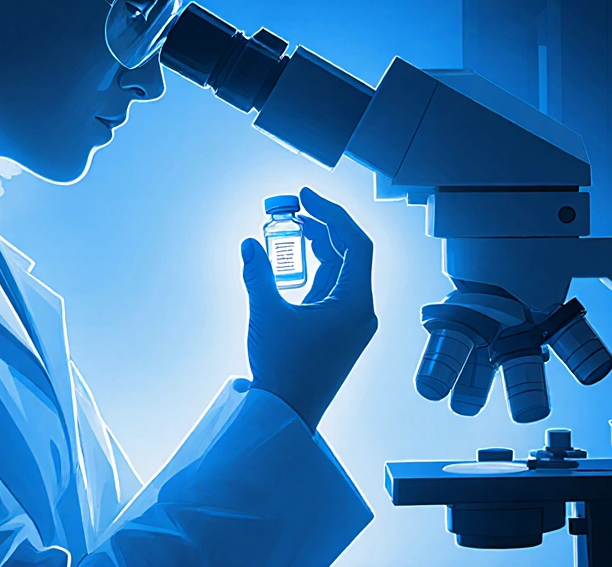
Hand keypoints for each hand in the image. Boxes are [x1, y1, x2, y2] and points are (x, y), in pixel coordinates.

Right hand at [241, 187, 377, 429]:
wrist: (287, 414)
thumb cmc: (284, 368)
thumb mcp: (267, 314)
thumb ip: (259, 273)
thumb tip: (250, 244)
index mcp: (355, 302)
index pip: (355, 243)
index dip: (332, 213)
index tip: (306, 196)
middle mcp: (361, 311)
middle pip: (350, 255)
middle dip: (322, 227)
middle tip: (293, 208)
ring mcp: (351, 323)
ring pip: (340, 272)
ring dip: (317, 248)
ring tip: (289, 229)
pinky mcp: (338, 334)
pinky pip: (330, 291)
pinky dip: (313, 271)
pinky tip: (291, 262)